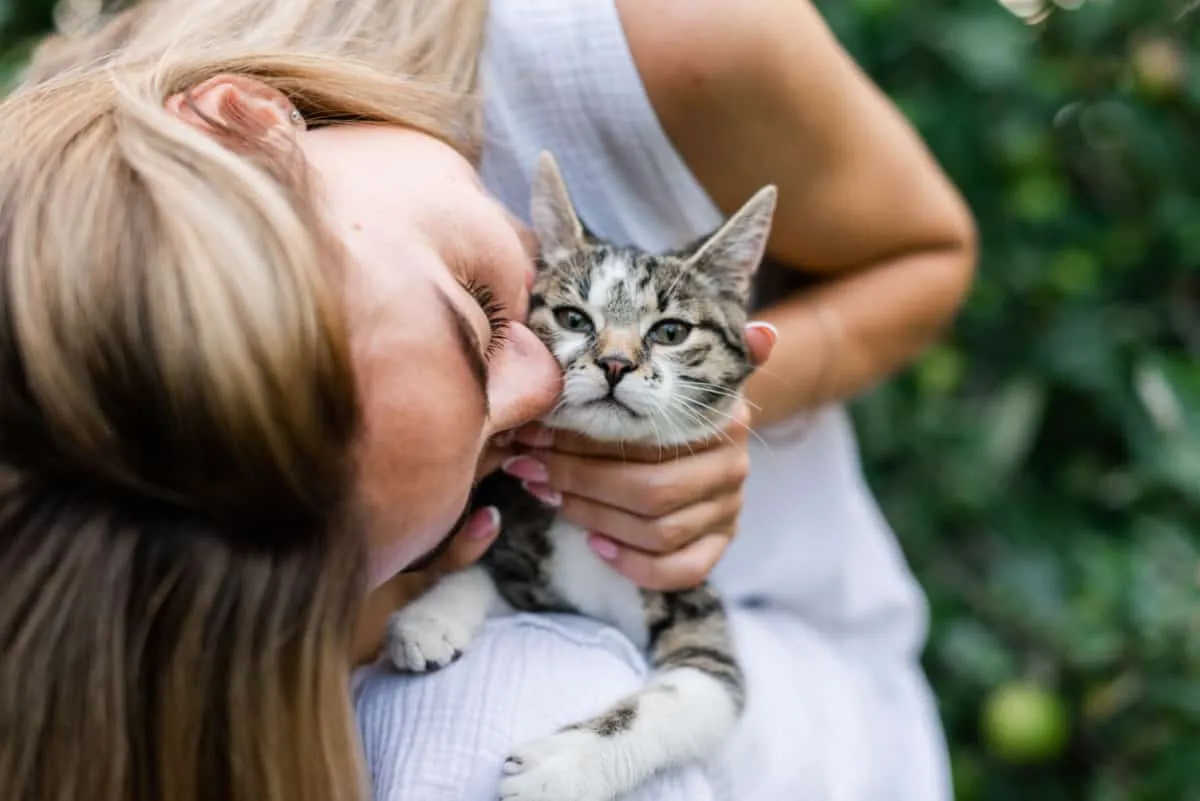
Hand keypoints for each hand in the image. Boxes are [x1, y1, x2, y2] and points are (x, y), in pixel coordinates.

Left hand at [498, 322, 776, 591]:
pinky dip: (636, 565)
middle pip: (651, 491)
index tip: (533, 435)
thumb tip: (762, 332)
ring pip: (660, 532)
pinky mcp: (720, 544)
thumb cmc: (670, 400)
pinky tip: (598, 545)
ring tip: (550, 497)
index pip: (649, 442)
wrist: (707, 433)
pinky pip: (683, 570)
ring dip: (595, 519)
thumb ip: (707, 350)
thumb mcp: (680, 370)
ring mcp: (728, 510)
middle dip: (579, 482)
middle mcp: (734, 467)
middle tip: (530, 470)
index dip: (584, 443)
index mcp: (724, 420)